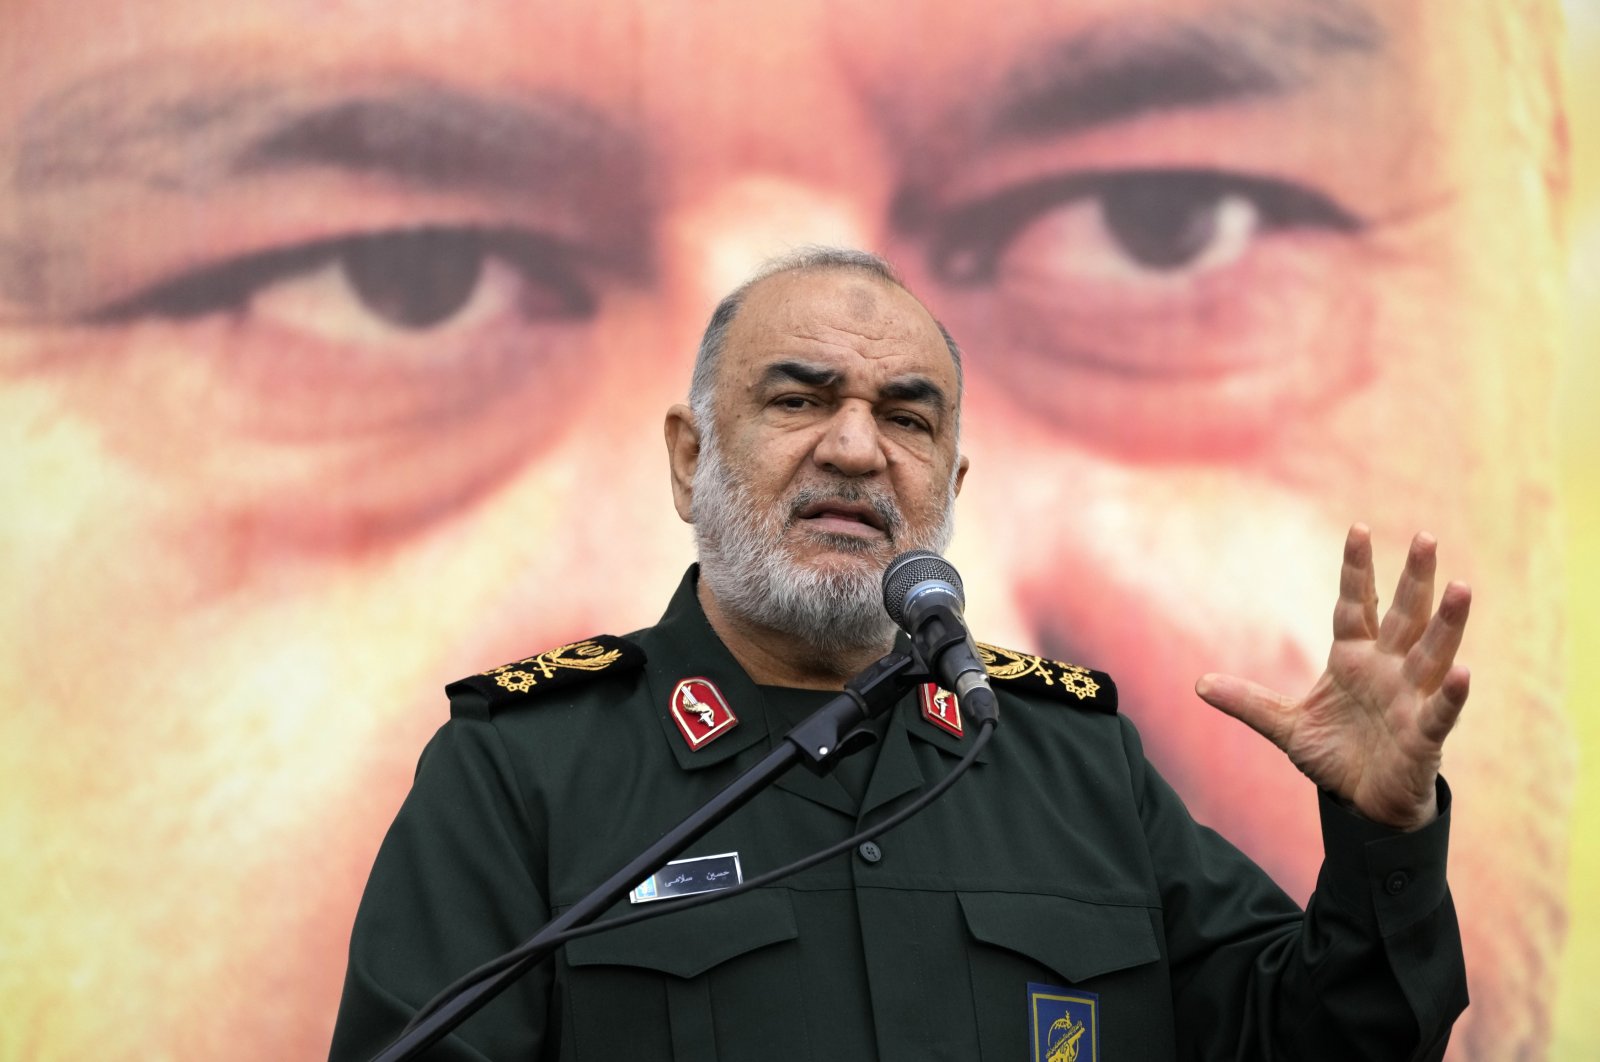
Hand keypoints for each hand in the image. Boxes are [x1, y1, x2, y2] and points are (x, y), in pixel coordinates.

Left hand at [1195, 524, 1470, 829]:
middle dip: (1415, 580)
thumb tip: (1198, 684)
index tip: (1358, 529)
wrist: (1363, 804)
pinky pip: (1440, 712)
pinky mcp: (1423, 737)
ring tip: (1462, 587)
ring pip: (1433, 654)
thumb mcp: (1285, 726)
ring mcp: (1409, 701)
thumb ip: (1248, 703)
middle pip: (1405, 617)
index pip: (1356, 606)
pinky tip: (1464, 673)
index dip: (1357, 571)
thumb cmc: (1335, 756)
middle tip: (1427, 538)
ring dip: (1447, 623)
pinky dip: (1451, 694)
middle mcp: (1388, 671)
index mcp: (1354, 660)